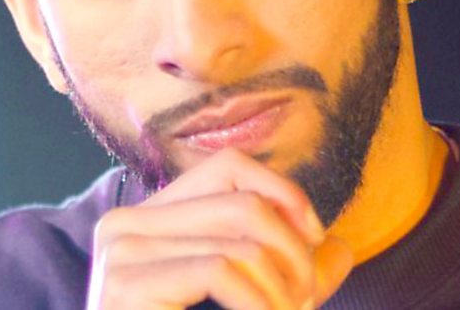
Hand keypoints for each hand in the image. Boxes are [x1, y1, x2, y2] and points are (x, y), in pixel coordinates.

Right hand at [86, 148, 353, 309]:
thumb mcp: (253, 304)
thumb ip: (292, 277)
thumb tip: (341, 248)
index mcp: (149, 217)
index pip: (228, 164)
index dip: (283, 194)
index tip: (314, 245)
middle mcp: (125, 223)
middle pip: (243, 203)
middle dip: (295, 256)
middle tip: (304, 304)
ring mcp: (118, 253)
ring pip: (240, 242)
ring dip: (283, 292)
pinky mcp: (123, 286)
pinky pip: (219, 271)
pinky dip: (258, 305)